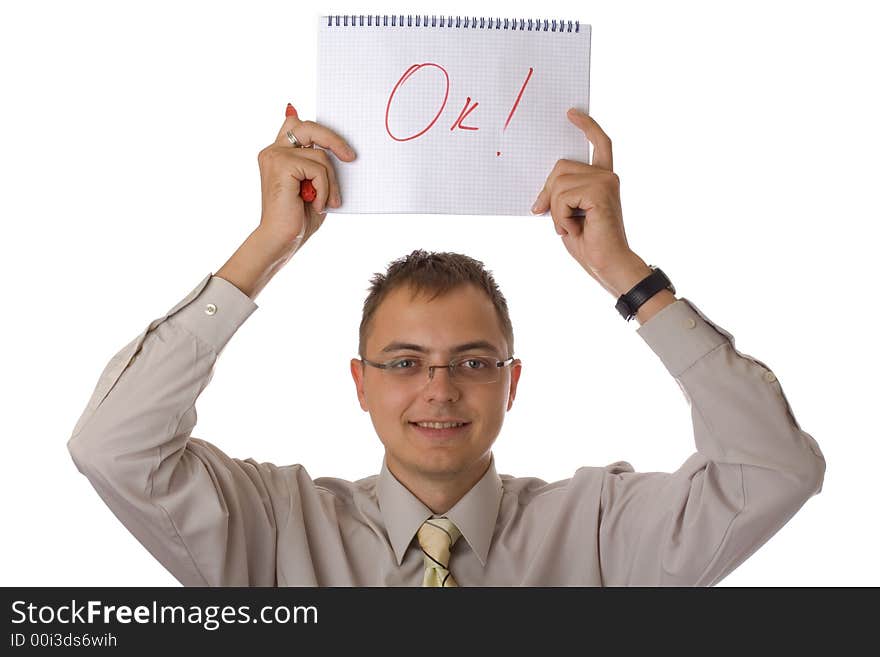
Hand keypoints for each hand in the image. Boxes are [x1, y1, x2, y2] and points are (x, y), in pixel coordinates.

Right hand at [256, 105, 355, 250]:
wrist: (281, 240)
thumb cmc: (299, 218)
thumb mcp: (314, 187)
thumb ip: (319, 166)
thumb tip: (339, 150)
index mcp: (278, 154)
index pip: (297, 125)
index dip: (318, 128)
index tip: (339, 145)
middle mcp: (273, 151)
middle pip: (309, 128)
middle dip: (333, 140)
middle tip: (351, 158)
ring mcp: (275, 156)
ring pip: (320, 155)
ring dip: (331, 182)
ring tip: (328, 202)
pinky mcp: (281, 165)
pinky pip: (318, 169)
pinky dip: (324, 189)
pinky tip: (318, 205)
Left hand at [531, 109, 637, 295]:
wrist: (607, 264)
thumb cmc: (589, 244)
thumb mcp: (567, 214)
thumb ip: (560, 194)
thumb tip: (544, 188)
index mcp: (603, 179)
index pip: (599, 144)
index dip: (587, 126)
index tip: (571, 114)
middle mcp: (607, 176)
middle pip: (561, 167)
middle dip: (547, 192)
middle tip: (545, 214)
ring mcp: (606, 181)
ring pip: (558, 183)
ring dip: (555, 210)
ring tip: (569, 227)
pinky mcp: (600, 191)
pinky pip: (562, 197)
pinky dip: (560, 217)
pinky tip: (573, 228)